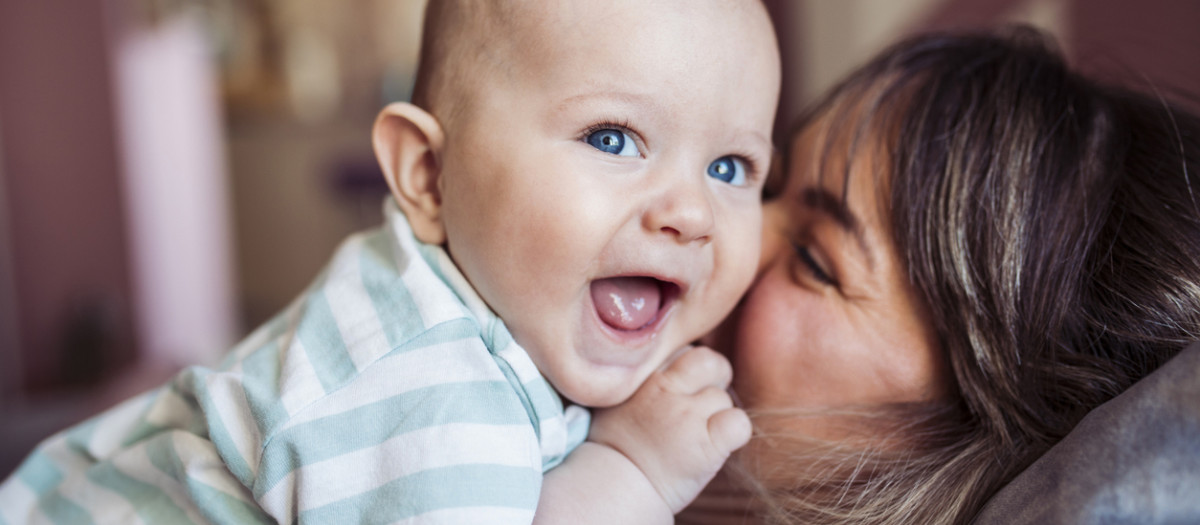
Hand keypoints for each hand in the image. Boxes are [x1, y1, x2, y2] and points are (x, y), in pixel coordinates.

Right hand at [587, 345, 751, 512]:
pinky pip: (739, 423)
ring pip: (725, 398)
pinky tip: (717, 445)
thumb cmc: (616, 445)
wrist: (614, 488)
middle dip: (714, 379)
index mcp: (644, 374)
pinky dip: (734, 433)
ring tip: (696, 435)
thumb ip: (646, 376)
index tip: (679, 392)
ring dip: (717, 415)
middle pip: (710, 362)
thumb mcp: (618, 396)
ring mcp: (686, 417)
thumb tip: (677, 364)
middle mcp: (665, 390)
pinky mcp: (706, 446)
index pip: (685, 352)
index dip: (688, 372)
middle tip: (703, 404)